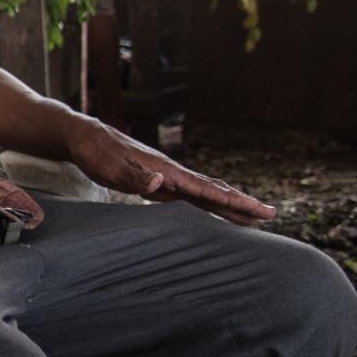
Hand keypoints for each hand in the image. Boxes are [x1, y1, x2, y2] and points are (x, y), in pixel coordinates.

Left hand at [64, 120, 273, 225]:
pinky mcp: (157, 183)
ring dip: (227, 206)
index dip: (234, 201)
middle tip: (270, 216)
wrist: (86, 137)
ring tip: (251, 219)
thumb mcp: (111, 167)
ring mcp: (167, 178)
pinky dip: (205, 205)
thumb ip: (135, 178)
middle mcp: (172, 174)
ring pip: (204, 194)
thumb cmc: (97, 153)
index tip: (259, 210)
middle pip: (214, 191)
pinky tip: (212, 213)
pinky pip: (188, 197)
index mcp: (167, 171)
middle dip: (241, 204)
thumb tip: (160, 184)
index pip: (208, 189)